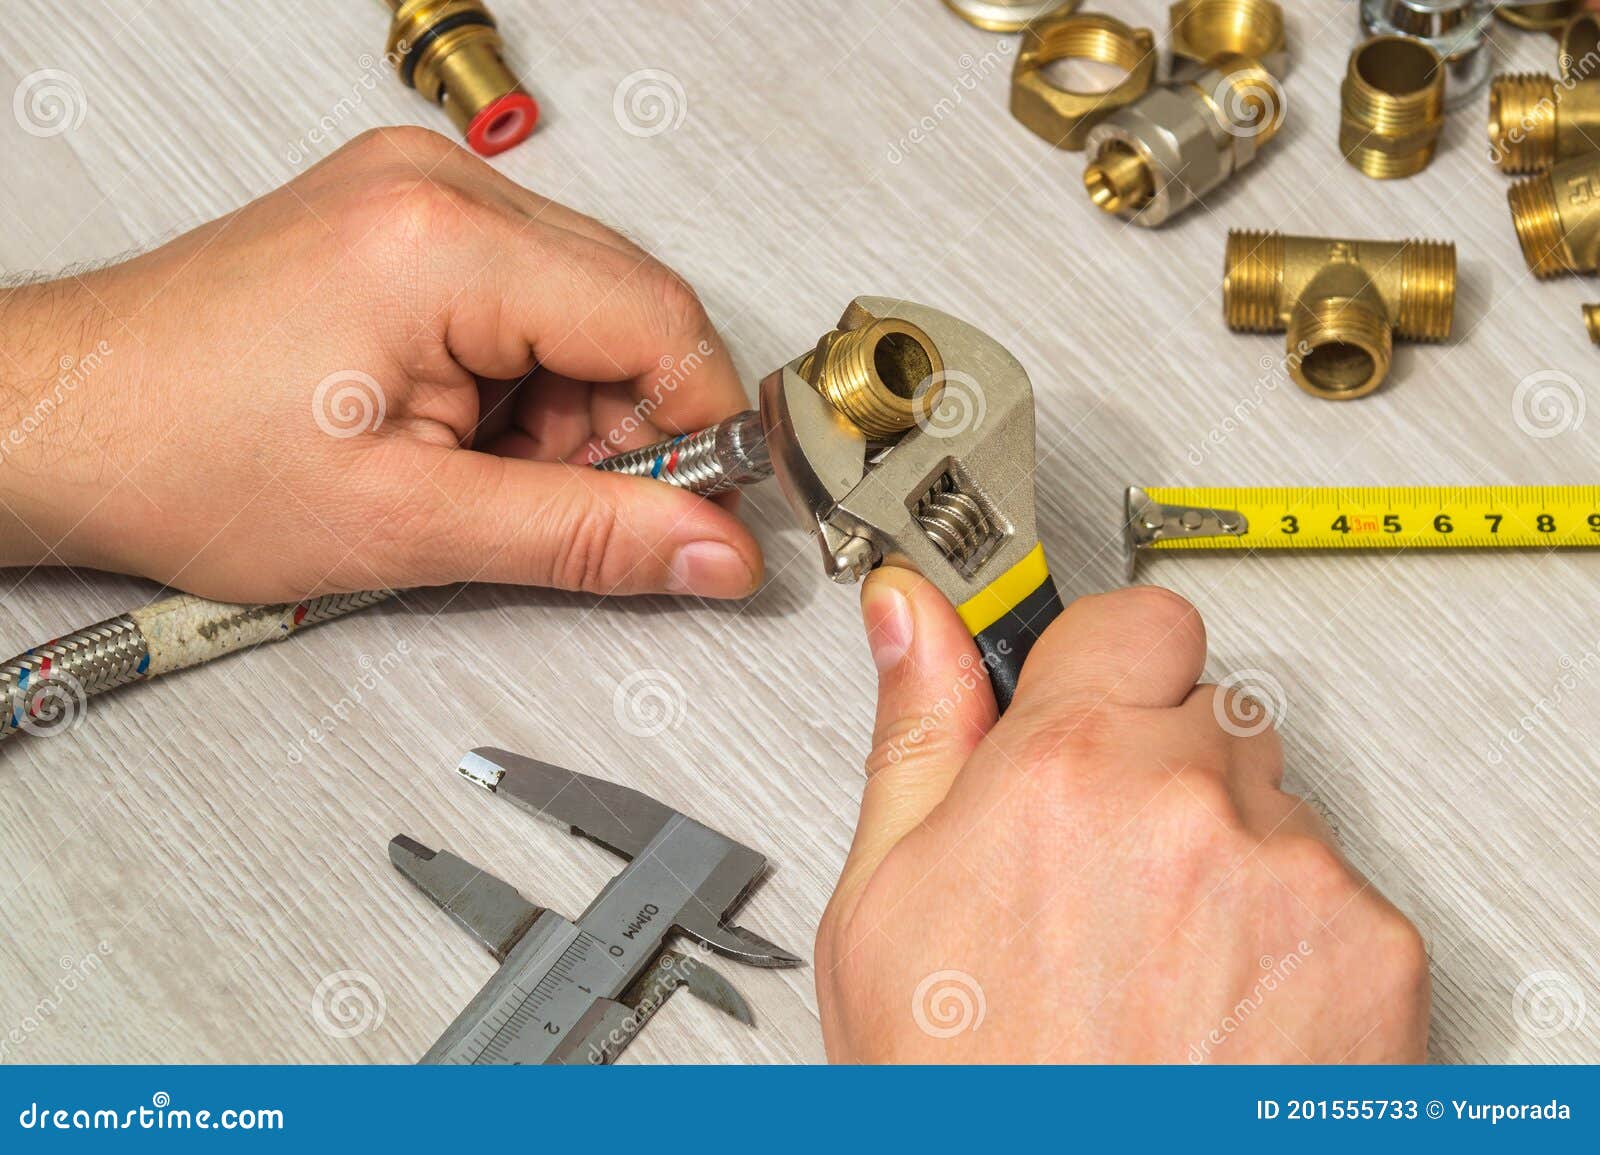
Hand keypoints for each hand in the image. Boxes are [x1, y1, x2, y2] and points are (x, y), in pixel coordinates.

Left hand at [0, 127, 759, 602]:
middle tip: (565, 505)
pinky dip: (519, 378)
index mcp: (447, 244)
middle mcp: (438, 191)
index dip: (699, 426)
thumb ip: (586, 537)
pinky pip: (524, 292)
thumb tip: (708, 549)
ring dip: (566, 408)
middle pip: (628, 307)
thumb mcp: (408, 526)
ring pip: (582, 305)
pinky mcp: (400, 219)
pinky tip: (456, 431)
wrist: (65, 420)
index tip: (700, 505)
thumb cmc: (184, 455)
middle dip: (623, 424)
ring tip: (475, 472)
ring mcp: (417, 195)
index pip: (660, 319)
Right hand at [817, 569, 1428, 1062]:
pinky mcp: (1374, 948)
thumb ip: (919, 733)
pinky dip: (1287, 931)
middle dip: (1156, 767)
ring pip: (1269, 801)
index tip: (1089, 703)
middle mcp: (1188, 804)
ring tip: (1153, 961)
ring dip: (1222, 850)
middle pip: (1205, 710)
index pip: (1135, 622)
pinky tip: (1214, 1007)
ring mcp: (1292, 875)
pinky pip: (1333, 886)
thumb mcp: (886, 906)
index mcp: (1061, 770)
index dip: (1105, 666)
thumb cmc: (969, 1093)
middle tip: (1098, 872)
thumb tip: (912, 621)